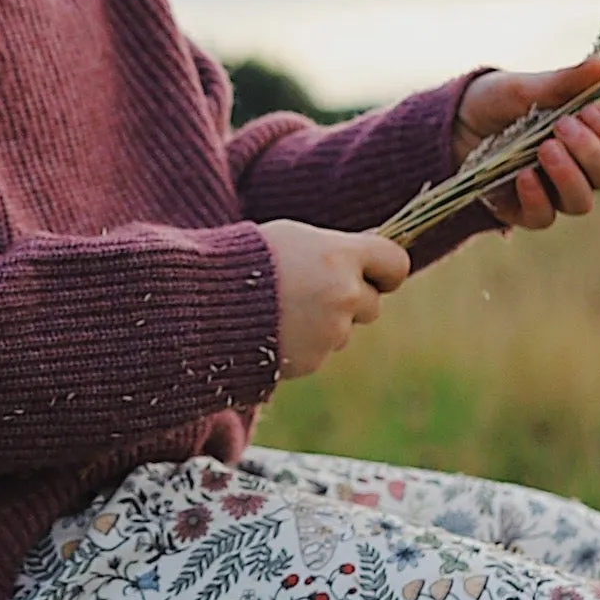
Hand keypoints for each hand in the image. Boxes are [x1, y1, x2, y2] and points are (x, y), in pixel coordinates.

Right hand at [260, 219, 411, 378]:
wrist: (203, 304)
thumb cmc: (245, 260)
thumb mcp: (293, 239)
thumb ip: (334, 250)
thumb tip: (367, 258)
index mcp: (340, 256)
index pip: (395, 264)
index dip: (386, 270)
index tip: (376, 273)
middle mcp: (343, 295)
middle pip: (372, 304)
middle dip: (350, 300)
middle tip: (315, 292)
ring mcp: (329, 332)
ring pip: (344, 331)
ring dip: (325, 323)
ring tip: (284, 310)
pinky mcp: (312, 360)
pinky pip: (320, 351)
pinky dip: (304, 344)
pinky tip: (274, 330)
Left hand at [459, 57, 599, 232]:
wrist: (452, 124)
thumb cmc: (497, 102)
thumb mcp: (525, 87)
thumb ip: (563, 82)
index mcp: (591, 135)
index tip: (591, 110)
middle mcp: (580, 168)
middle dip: (591, 152)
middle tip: (562, 125)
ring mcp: (555, 193)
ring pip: (582, 202)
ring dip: (568, 176)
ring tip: (544, 149)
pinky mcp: (526, 210)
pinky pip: (544, 217)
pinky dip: (537, 197)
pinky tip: (523, 175)